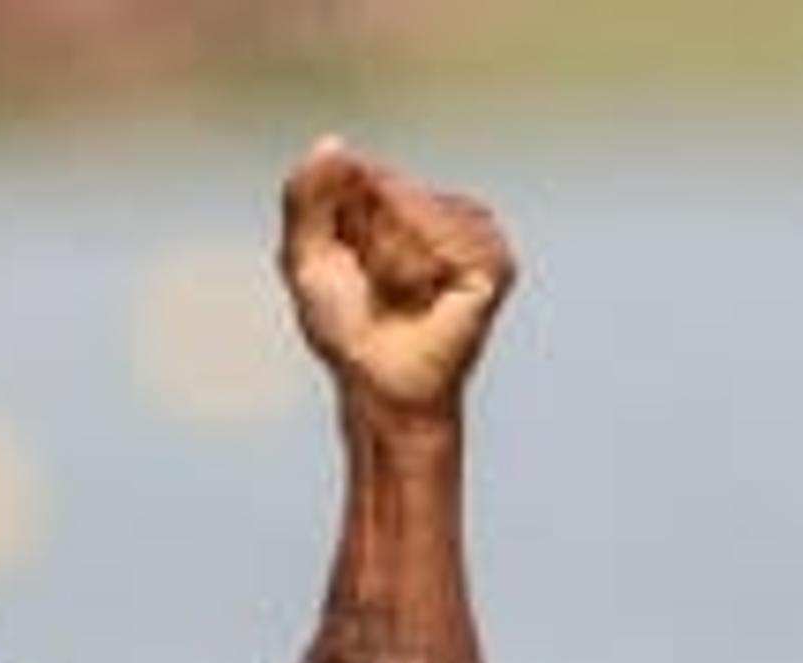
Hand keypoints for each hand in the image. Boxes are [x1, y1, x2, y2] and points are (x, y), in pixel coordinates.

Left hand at [278, 139, 515, 420]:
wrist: (380, 381)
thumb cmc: (344, 328)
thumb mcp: (307, 259)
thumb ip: (306, 198)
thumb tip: (331, 141)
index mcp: (400, 204)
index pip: (365, 174)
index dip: (344, 217)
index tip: (344, 257)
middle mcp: (441, 211)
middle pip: (390, 189)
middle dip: (366, 240)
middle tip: (373, 283)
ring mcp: (474, 234)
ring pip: (417, 211)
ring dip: (393, 257)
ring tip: (401, 293)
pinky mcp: (495, 262)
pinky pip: (446, 237)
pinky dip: (422, 268)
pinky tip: (427, 297)